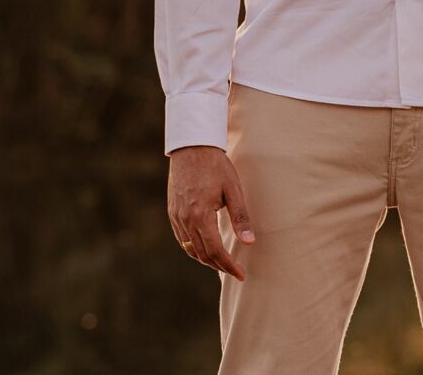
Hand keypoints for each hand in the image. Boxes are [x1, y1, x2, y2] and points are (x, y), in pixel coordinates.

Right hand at [167, 145, 254, 280]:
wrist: (191, 148)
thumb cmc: (216, 166)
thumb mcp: (233, 190)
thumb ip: (240, 217)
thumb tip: (249, 242)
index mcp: (201, 216)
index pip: (215, 251)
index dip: (229, 265)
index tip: (241, 274)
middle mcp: (185, 220)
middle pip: (201, 253)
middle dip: (219, 265)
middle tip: (235, 270)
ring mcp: (176, 217)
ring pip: (190, 248)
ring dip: (206, 259)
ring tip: (222, 262)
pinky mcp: (172, 212)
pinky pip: (182, 238)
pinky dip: (194, 248)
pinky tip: (205, 247)